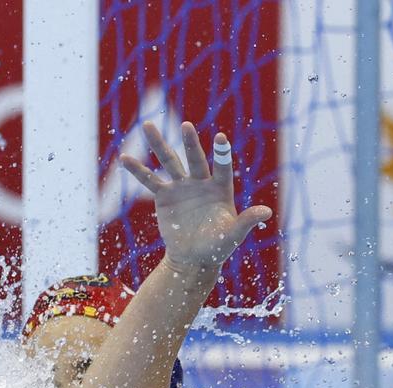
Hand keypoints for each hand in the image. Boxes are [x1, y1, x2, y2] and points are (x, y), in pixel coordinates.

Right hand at [120, 121, 272, 270]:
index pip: (222, 168)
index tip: (221, 138)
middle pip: (194, 159)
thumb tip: (267, 212)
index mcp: (220, 189)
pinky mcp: (164, 196)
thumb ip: (247, 221)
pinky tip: (124, 158)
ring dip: (158, 144)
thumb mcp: (233, 235)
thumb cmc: (218, 247)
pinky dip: (137, 170)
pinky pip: (150, 180)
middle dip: (190, 143)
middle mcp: (201, 182)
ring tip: (147, 125)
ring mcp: (181, 186)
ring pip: (169, 162)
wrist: (193, 258)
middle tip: (186, 125)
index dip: (221, 154)